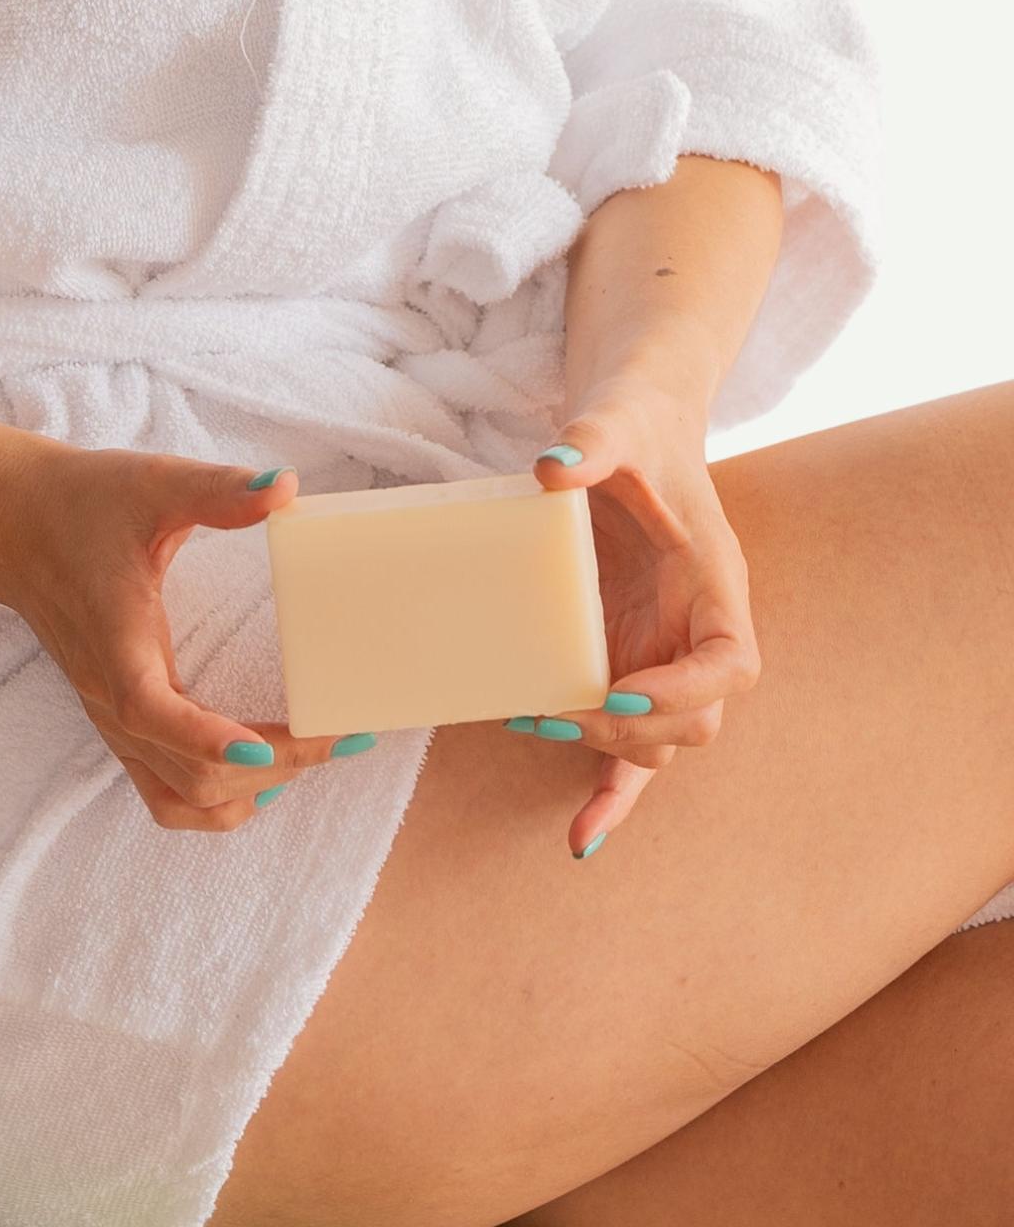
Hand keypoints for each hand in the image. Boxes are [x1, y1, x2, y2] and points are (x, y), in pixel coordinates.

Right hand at [0, 442, 374, 830]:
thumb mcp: (152, 482)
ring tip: (314, 754)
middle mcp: (111, 697)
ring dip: (248, 791)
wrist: (12, 525)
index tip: (260, 745)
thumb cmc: (82, 504)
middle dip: (272, 764)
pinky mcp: (119, 722)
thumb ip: (217, 490)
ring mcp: (113, 719)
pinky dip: (215, 801)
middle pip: (187, 773)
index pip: (151, 712)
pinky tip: (264, 773)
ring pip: (178, 798)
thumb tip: (284, 488)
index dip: (205, 739)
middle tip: (345, 734)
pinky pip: (165, 792)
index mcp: (115, 643)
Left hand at [512, 373, 761, 855]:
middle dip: (625, 730)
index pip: (730, 666)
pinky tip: (579, 839)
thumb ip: (596, 440)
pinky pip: (625, 749)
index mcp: (715, 584)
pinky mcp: (621, 666)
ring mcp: (659, 656)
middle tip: (548, 711)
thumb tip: (551, 468)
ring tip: (528, 724)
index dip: (681, 694)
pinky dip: (608, 796)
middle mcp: (695, 632)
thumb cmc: (637, 425)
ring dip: (602, 754)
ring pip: (655, 745)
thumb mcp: (620, 420)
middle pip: (692, 722)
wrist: (632, 428)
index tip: (616, 692)